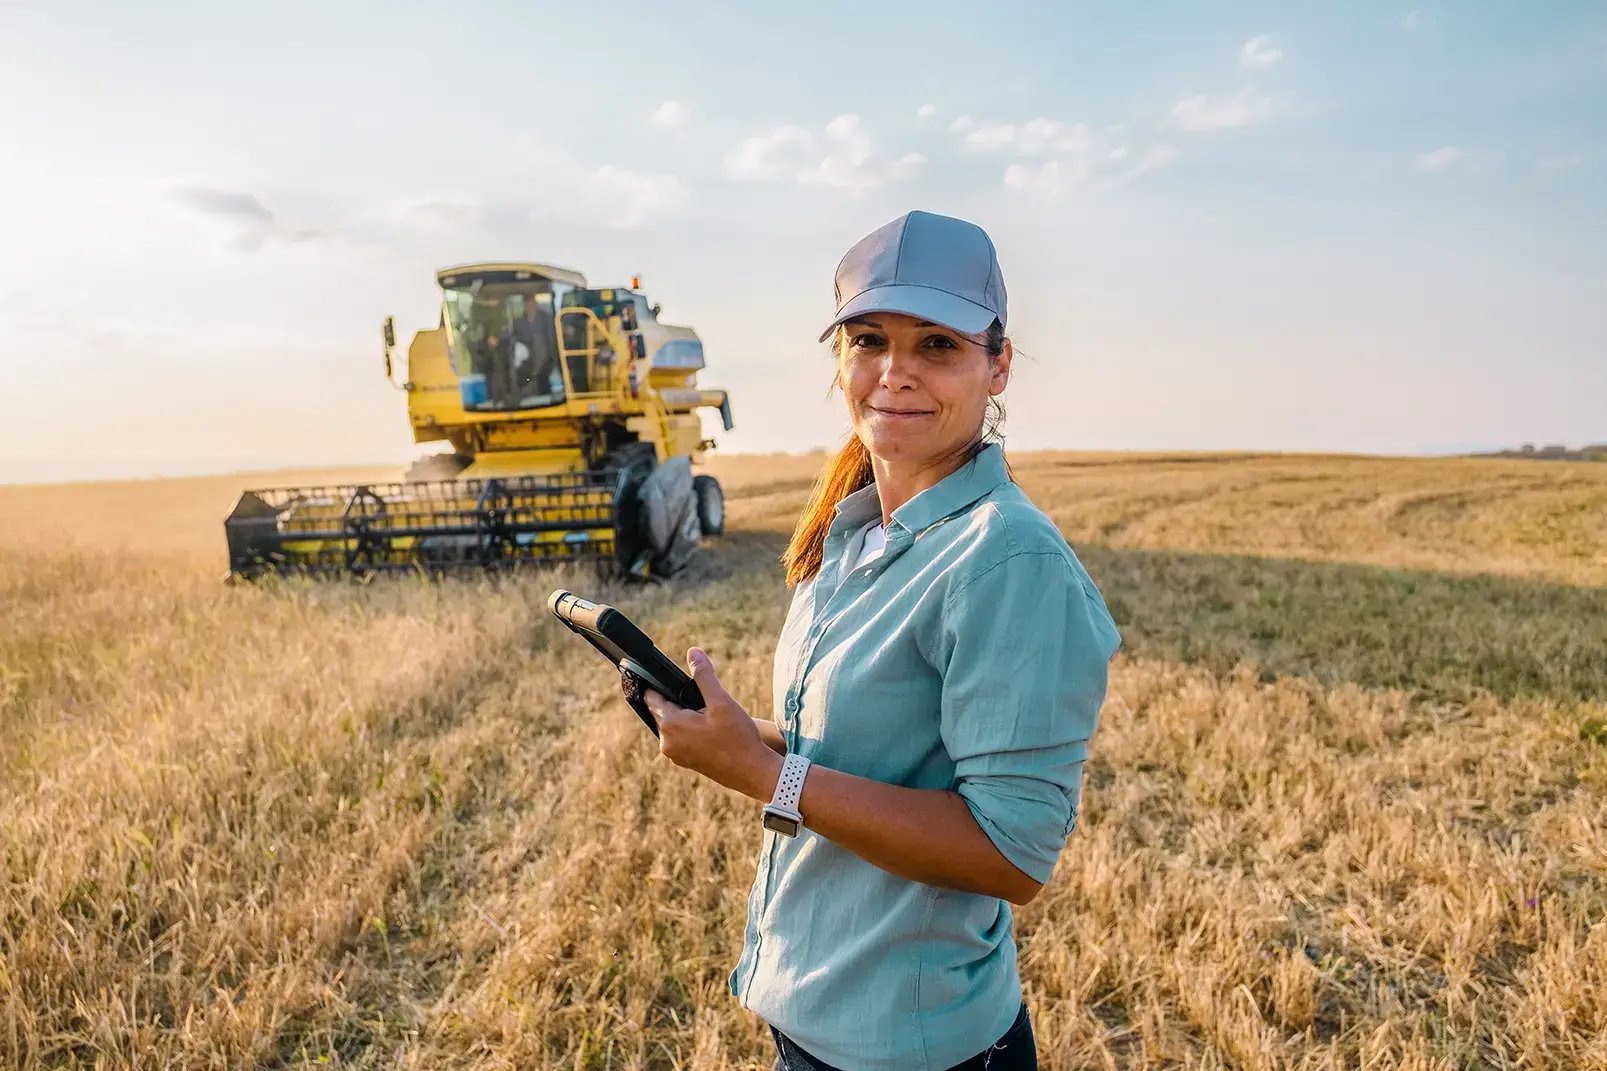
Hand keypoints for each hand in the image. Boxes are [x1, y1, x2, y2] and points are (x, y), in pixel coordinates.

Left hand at [642, 648, 779, 800]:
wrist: (753, 772)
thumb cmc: (738, 737)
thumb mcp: (721, 701)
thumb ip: (704, 676)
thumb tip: (693, 652)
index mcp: (671, 726)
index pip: (652, 698)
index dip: (656, 684)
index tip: (658, 675)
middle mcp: (667, 743)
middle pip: (662, 711)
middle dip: (676, 700)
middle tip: (699, 696)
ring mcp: (675, 755)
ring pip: (672, 725)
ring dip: (684, 715)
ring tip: (707, 711)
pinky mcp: (685, 762)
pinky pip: (680, 738)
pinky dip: (689, 729)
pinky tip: (710, 727)